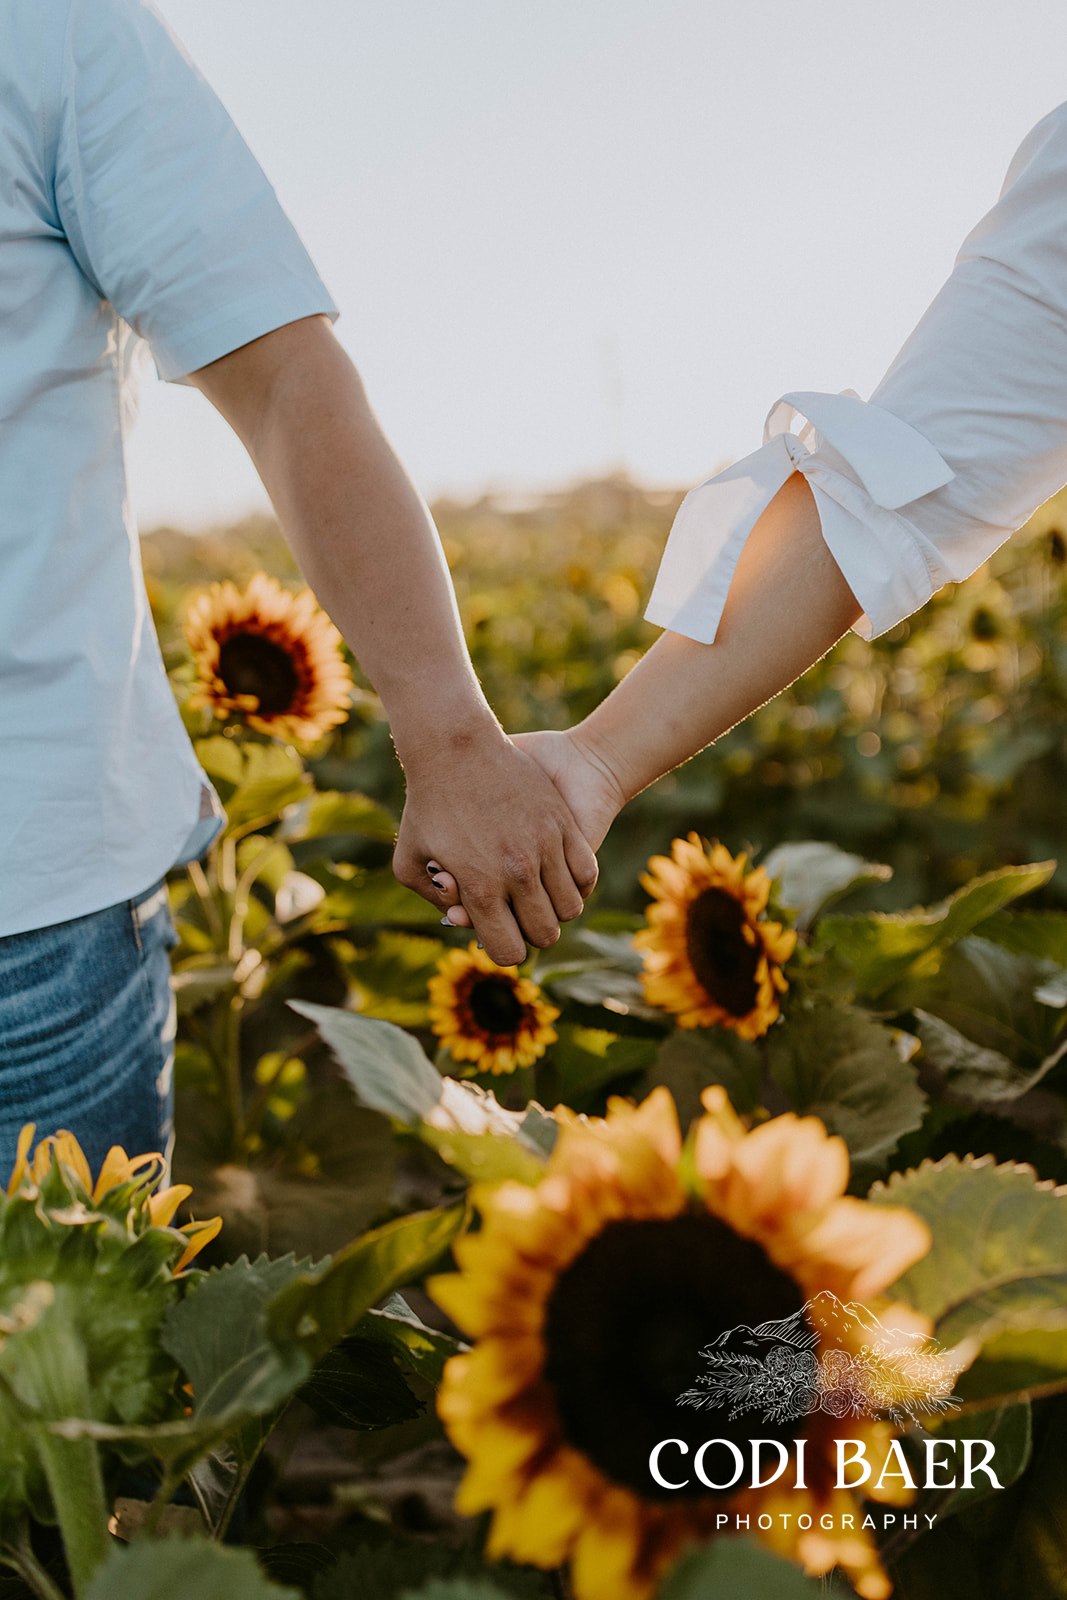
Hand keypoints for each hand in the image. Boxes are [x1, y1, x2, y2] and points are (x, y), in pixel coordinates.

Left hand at [393, 721, 598, 964]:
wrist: (456, 747)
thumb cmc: (427, 805)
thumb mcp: (410, 859)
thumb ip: (433, 900)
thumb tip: (461, 921)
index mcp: (479, 889)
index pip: (508, 952)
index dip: (504, 950)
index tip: (499, 934)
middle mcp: (517, 873)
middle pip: (545, 935)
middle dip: (532, 933)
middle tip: (519, 915)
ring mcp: (544, 847)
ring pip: (570, 909)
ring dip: (556, 908)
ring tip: (539, 893)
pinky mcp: (564, 825)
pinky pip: (586, 875)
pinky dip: (575, 883)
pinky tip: (557, 872)